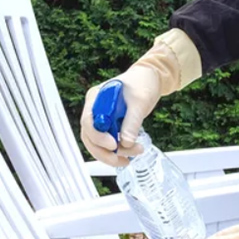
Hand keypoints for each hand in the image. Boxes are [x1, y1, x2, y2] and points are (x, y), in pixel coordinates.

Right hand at [80, 29, 202, 166]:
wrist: (150, 79)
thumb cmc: (142, 83)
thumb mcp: (140, 101)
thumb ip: (132, 122)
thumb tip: (126, 143)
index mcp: (96, 98)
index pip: (88, 121)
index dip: (98, 136)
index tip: (113, 144)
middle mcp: (94, 109)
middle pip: (90, 136)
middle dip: (104, 152)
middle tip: (122, 159)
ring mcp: (101, 118)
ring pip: (97, 143)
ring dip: (112, 154)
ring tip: (134, 154)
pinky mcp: (109, 126)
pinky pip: (106, 143)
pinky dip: (116, 151)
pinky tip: (128, 155)